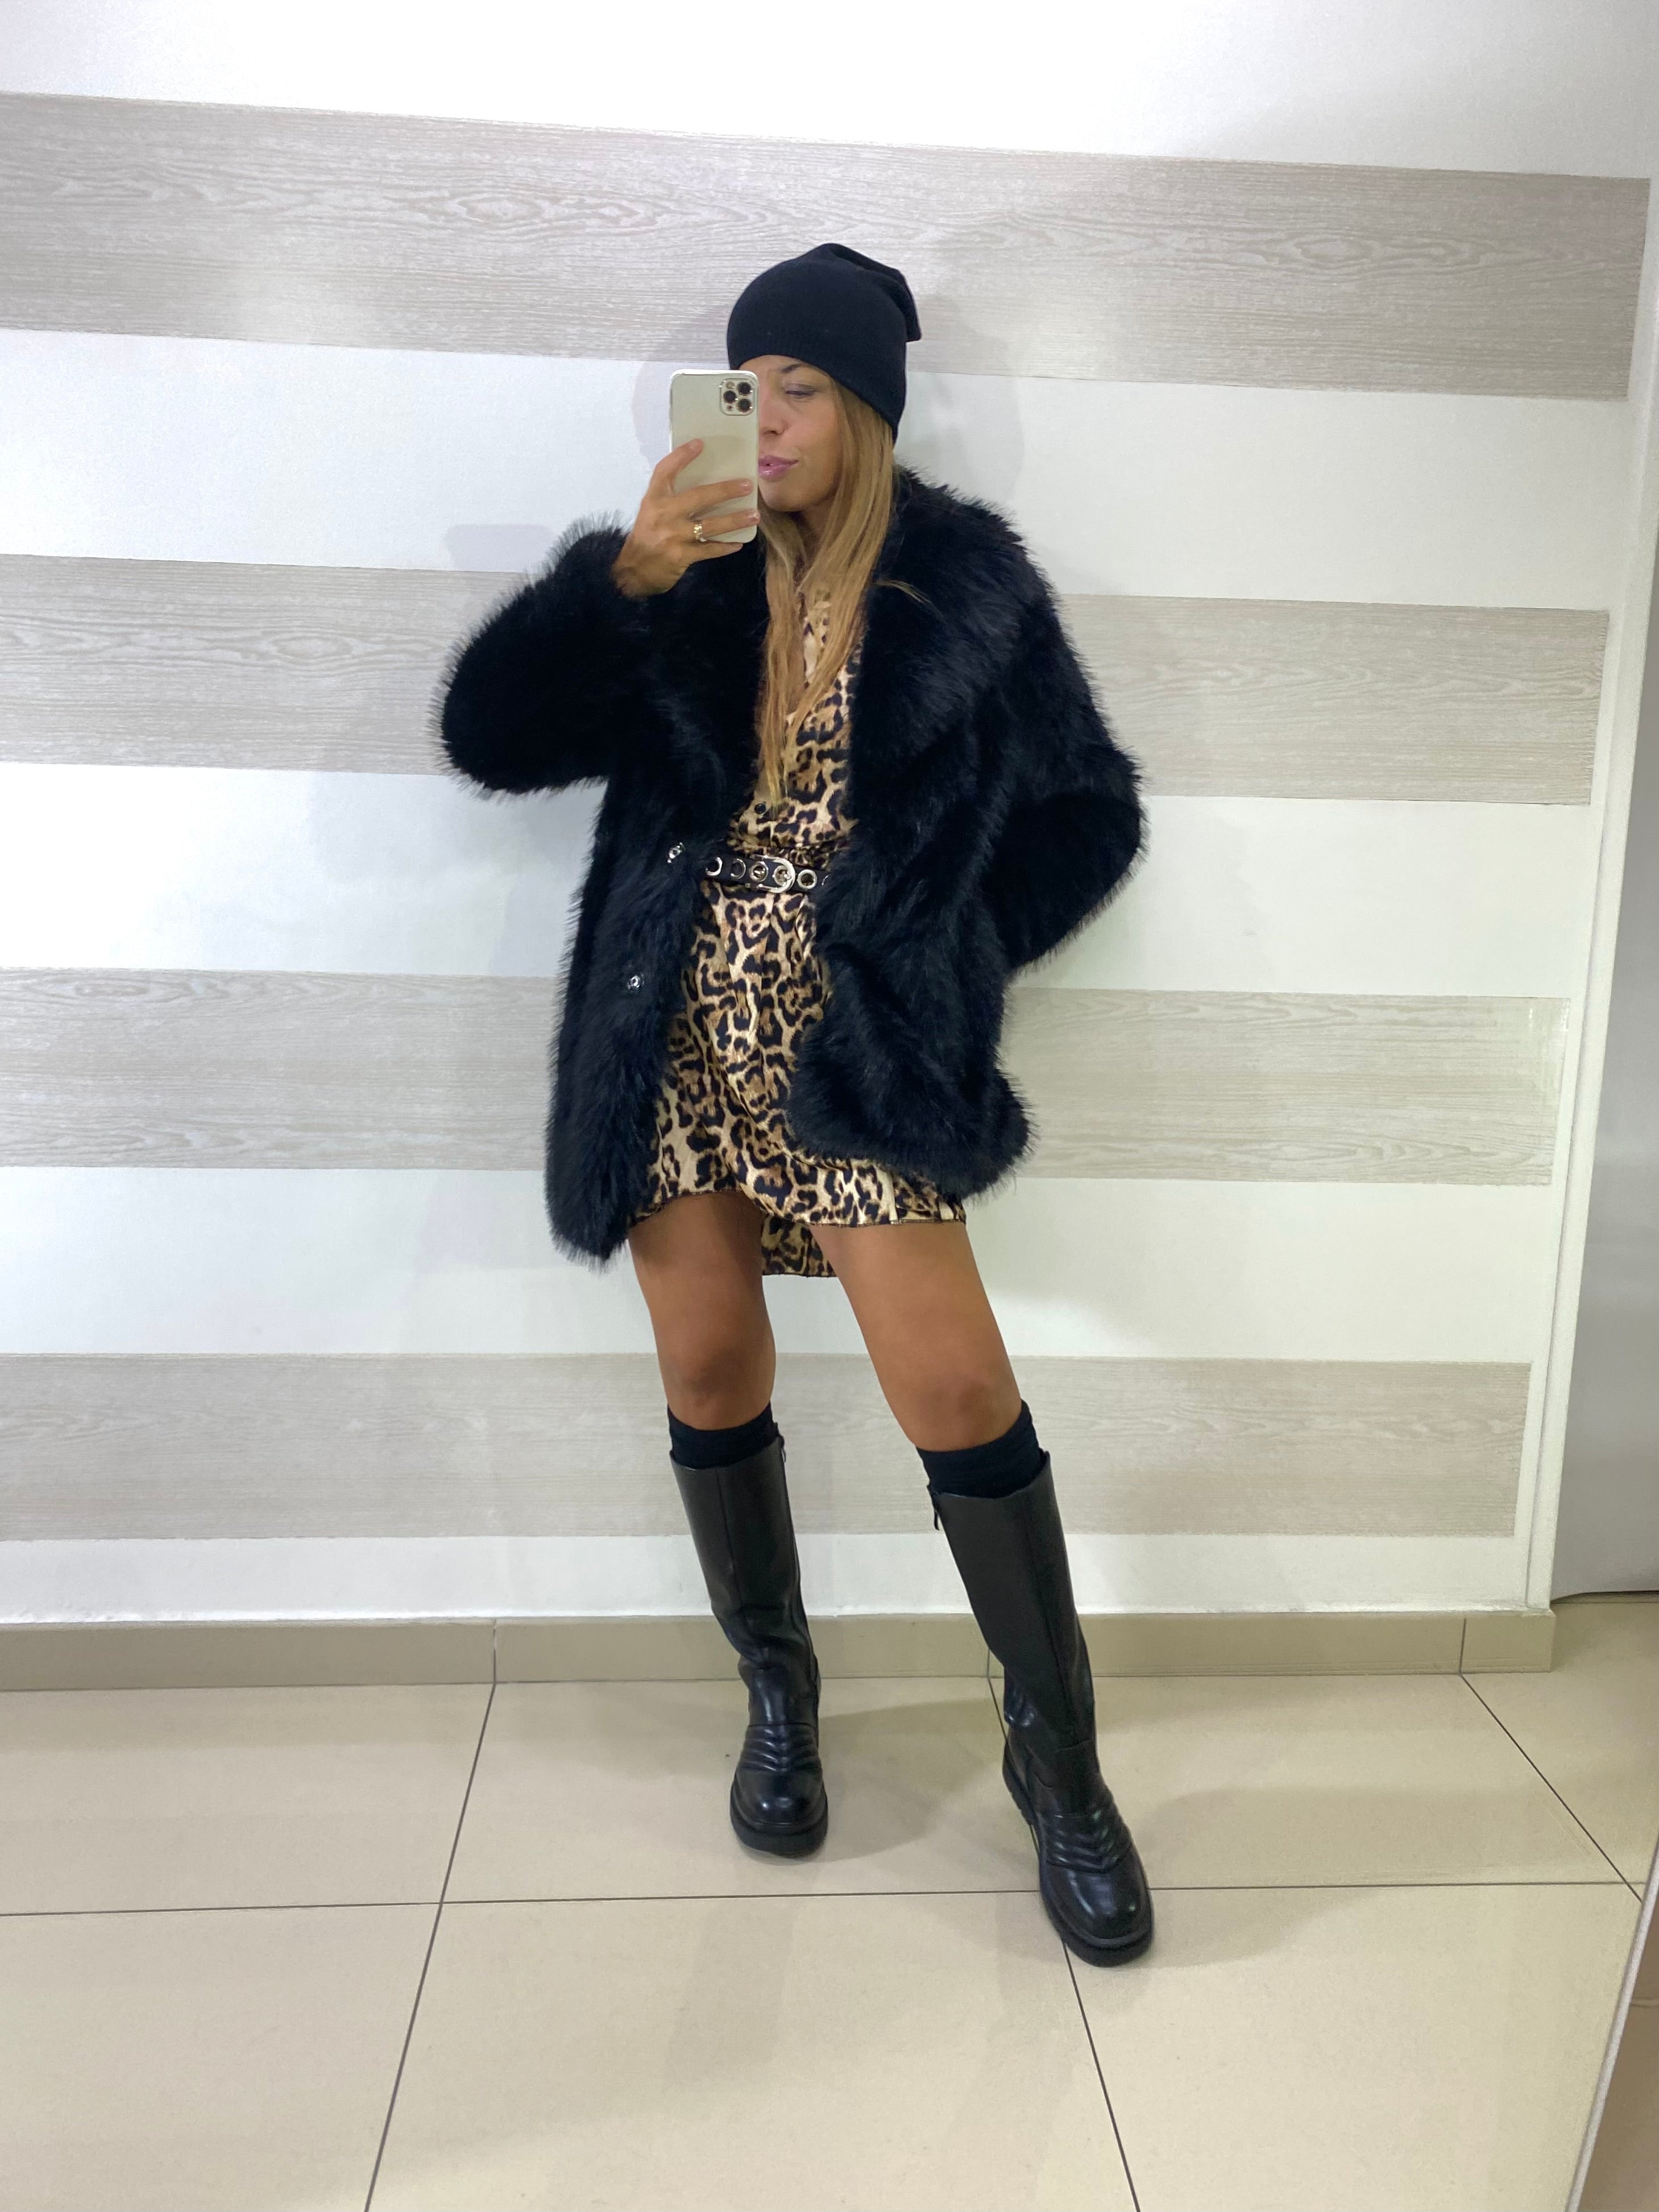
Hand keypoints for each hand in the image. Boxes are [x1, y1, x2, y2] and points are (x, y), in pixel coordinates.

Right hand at [610, 441, 757, 596]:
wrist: (633, 571)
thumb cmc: (647, 536)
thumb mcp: (651, 512)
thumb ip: (671, 498)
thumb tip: (704, 486)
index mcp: (653, 499)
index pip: (665, 471)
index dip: (681, 456)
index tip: (699, 444)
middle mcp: (663, 514)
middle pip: (698, 496)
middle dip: (725, 490)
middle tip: (746, 485)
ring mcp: (673, 536)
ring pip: (710, 525)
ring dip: (734, 520)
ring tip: (753, 516)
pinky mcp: (681, 556)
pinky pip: (709, 549)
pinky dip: (725, 547)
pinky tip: (738, 543)